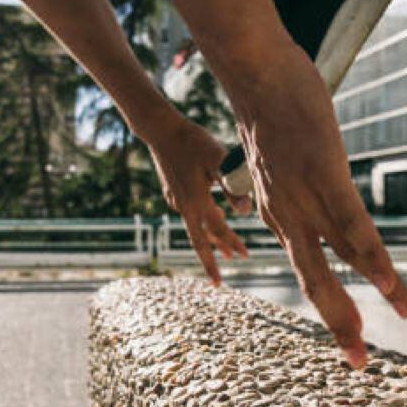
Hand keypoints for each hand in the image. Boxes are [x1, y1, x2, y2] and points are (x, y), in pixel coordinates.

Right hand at [146, 117, 249, 283]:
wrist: (161, 130)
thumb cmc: (193, 142)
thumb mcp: (218, 160)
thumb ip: (232, 185)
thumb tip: (244, 211)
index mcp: (196, 202)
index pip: (219, 230)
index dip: (232, 243)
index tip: (245, 257)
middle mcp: (184, 205)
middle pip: (201, 239)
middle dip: (213, 258)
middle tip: (222, 275)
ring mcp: (175, 199)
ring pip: (195, 226)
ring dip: (210, 238)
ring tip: (223, 250)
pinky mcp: (172, 191)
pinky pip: (190, 213)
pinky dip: (202, 220)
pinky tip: (210, 215)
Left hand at [234, 46, 406, 368]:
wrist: (255, 73)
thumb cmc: (270, 109)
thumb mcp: (277, 156)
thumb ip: (293, 181)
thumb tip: (312, 185)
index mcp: (278, 213)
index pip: (309, 268)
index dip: (331, 303)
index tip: (349, 332)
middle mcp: (287, 216)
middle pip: (316, 282)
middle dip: (340, 324)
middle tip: (359, 363)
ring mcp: (305, 199)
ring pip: (336, 262)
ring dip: (364, 299)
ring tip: (390, 328)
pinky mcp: (324, 177)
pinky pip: (352, 228)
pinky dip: (374, 261)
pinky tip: (392, 288)